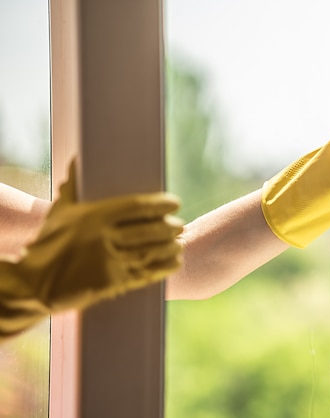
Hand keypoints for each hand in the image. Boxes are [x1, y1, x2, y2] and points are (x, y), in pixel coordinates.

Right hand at [0, 163, 182, 338]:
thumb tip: (79, 160)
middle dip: (170, 227)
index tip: (175, 203)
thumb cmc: (48, 244)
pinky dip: (164, 267)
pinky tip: (175, 262)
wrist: (34, 284)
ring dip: (170, 247)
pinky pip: (146, 273)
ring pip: (151, 251)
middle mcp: (105, 238)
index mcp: (94, 216)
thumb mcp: (60, 212)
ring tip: (179, 242)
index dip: (160, 204)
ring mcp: (110, 262)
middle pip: (149, 229)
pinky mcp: (113, 283)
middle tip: (179, 225)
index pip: (137, 206)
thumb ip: (73, 186)